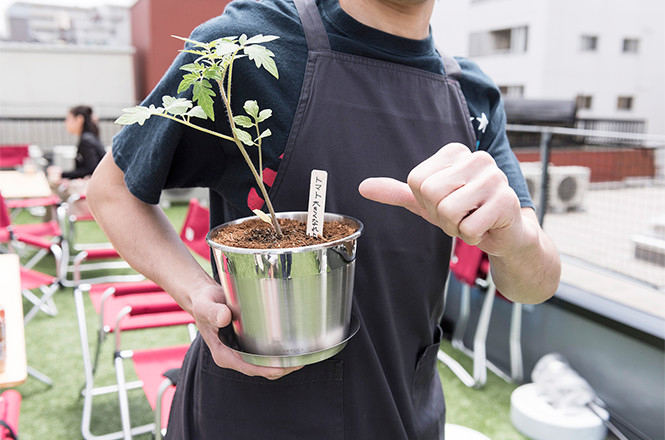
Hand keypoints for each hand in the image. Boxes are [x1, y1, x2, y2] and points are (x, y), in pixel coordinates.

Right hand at [190, 283, 301, 378]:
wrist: (205, 298)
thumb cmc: (204, 302)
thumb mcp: (206, 305)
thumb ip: (213, 311)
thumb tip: (224, 317)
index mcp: (222, 354)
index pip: (247, 367)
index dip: (265, 369)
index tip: (282, 367)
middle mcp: (232, 356)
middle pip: (259, 369)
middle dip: (279, 369)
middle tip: (300, 362)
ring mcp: (240, 352)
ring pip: (263, 364)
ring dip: (281, 364)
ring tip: (302, 358)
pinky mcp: (246, 345)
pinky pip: (263, 354)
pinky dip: (277, 354)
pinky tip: (291, 349)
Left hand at [358, 142, 526, 256]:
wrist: (503, 235)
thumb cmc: (465, 213)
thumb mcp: (426, 203)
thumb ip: (397, 193)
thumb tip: (363, 187)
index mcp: (455, 152)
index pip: (416, 181)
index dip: (426, 202)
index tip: (445, 203)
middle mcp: (477, 157)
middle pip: (431, 193)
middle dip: (440, 216)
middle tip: (460, 215)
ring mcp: (495, 177)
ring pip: (449, 210)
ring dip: (456, 227)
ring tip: (472, 220)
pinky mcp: (507, 201)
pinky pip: (468, 228)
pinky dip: (472, 237)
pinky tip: (486, 228)